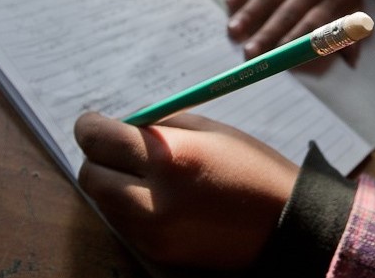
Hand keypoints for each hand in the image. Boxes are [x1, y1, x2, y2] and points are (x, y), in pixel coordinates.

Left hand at [75, 112, 298, 268]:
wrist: (285, 223)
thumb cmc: (252, 167)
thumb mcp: (209, 131)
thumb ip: (161, 126)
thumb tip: (123, 125)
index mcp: (169, 159)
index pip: (99, 140)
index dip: (89, 127)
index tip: (92, 122)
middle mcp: (153, 200)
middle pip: (91, 175)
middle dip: (98, 156)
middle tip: (117, 147)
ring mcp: (152, 232)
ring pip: (103, 201)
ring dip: (111, 182)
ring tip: (140, 171)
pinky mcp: (156, 252)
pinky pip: (123, 223)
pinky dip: (127, 205)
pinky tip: (154, 195)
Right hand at [226, 0, 362, 61]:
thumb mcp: (353, 6)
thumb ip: (351, 34)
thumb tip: (351, 61)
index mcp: (333, 0)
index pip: (314, 25)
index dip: (297, 43)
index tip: (281, 61)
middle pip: (288, 15)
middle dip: (268, 35)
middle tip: (250, 54)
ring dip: (249, 14)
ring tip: (234, 32)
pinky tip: (230, 2)